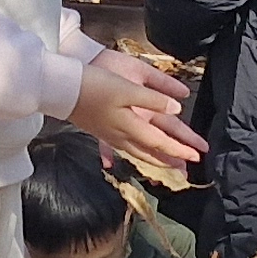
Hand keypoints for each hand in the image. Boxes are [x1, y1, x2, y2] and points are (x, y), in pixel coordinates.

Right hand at [68, 47, 203, 176]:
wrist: (60, 88)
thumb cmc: (94, 86)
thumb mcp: (127, 88)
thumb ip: (153, 99)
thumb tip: (177, 109)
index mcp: (131, 126)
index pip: (162, 142)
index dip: (180, 150)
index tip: (197, 157)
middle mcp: (121, 135)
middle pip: (149, 153)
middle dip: (168, 162)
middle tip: (184, 171)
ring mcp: (108, 134)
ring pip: (136, 153)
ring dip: (151, 161)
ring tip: (162, 168)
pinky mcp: (99, 130)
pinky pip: (120, 149)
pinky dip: (130, 155)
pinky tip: (117, 162)